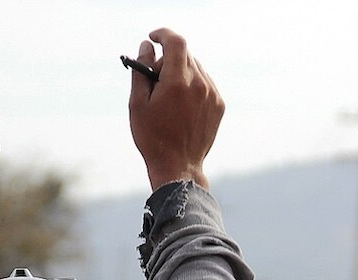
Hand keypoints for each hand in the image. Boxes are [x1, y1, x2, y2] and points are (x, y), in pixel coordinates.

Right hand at [128, 29, 224, 190]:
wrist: (178, 166)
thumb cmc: (153, 137)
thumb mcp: (137, 104)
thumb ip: (141, 71)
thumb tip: (146, 47)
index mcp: (177, 82)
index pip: (176, 42)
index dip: (163, 34)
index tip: (153, 38)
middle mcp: (199, 84)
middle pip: (184, 54)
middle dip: (167, 59)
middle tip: (155, 79)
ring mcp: (212, 94)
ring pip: (196, 68)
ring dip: (181, 72)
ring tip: (169, 97)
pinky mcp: (219, 104)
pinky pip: (205, 82)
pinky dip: (193, 85)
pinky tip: (182, 105)